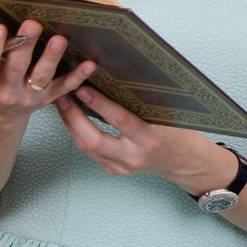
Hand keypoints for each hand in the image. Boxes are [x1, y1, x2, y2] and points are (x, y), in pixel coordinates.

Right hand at [0, 5, 96, 121]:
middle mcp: (7, 91)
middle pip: (16, 69)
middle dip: (24, 48)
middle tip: (33, 24)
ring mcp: (30, 96)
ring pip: (42, 78)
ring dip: (52, 59)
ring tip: (60, 39)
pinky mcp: (49, 99)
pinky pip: (65, 89)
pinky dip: (78, 78)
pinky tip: (91, 63)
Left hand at [52, 82, 220, 189]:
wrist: (185, 163)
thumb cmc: (180, 134)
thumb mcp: (169, 115)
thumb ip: (144, 102)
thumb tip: (117, 77)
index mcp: (151, 139)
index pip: (120, 120)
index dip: (99, 104)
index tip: (83, 88)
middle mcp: (134, 156)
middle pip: (92, 140)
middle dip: (72, 117)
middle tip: (62, 95)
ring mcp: (122, 166)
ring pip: (86, 147)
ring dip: (70, 124)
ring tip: (61, 103)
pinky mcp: (114, 169)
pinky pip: (91, 152)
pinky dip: (79, 134)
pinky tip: (72, 119)